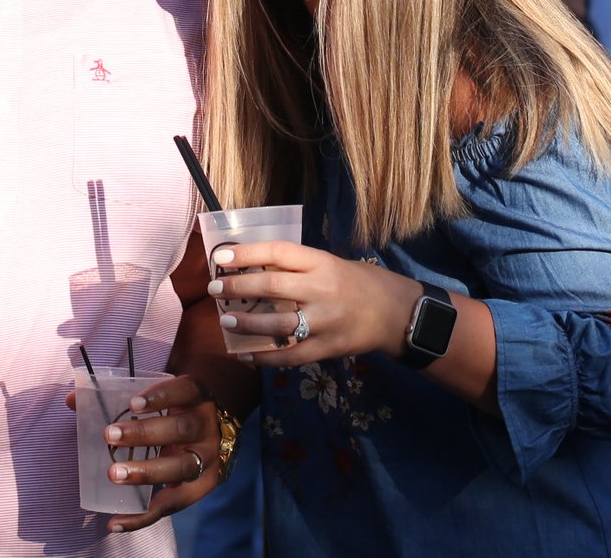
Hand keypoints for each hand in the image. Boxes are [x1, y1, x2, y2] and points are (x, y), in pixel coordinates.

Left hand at [58, 374, 225, 533]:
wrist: (216, 433)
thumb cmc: (177, 410)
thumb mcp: (160, 396)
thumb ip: (120, 396)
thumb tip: (72, 399)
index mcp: (197, 397)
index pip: (184, 390)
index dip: (161, 396)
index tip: (132, 403)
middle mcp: (208, 427)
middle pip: (182, 428)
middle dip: (145, 434)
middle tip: (110, 436)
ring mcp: (208, 459)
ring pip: (181, 467)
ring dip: (146, 473)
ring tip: (114, 475)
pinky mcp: (201, 488)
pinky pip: (173, 505)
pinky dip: (143, 516)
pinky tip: (115, 522)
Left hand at [208, 240, 421, 367]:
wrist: (397, 313)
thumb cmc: (359, 283)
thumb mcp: (331, 263)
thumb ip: (298, 267)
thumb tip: (252, 267)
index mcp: (322, 262)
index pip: (279, 252)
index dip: (247, 253)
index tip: (221, 257)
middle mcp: (322, 290)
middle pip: (273, 286)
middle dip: (238, 287)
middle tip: (214, 288)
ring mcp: (325, 321)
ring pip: (278, 324)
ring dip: (247, 323)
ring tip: (225, 321)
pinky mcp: (328, 348)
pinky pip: (291, 356)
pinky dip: (266, 358)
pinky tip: (247, 355)